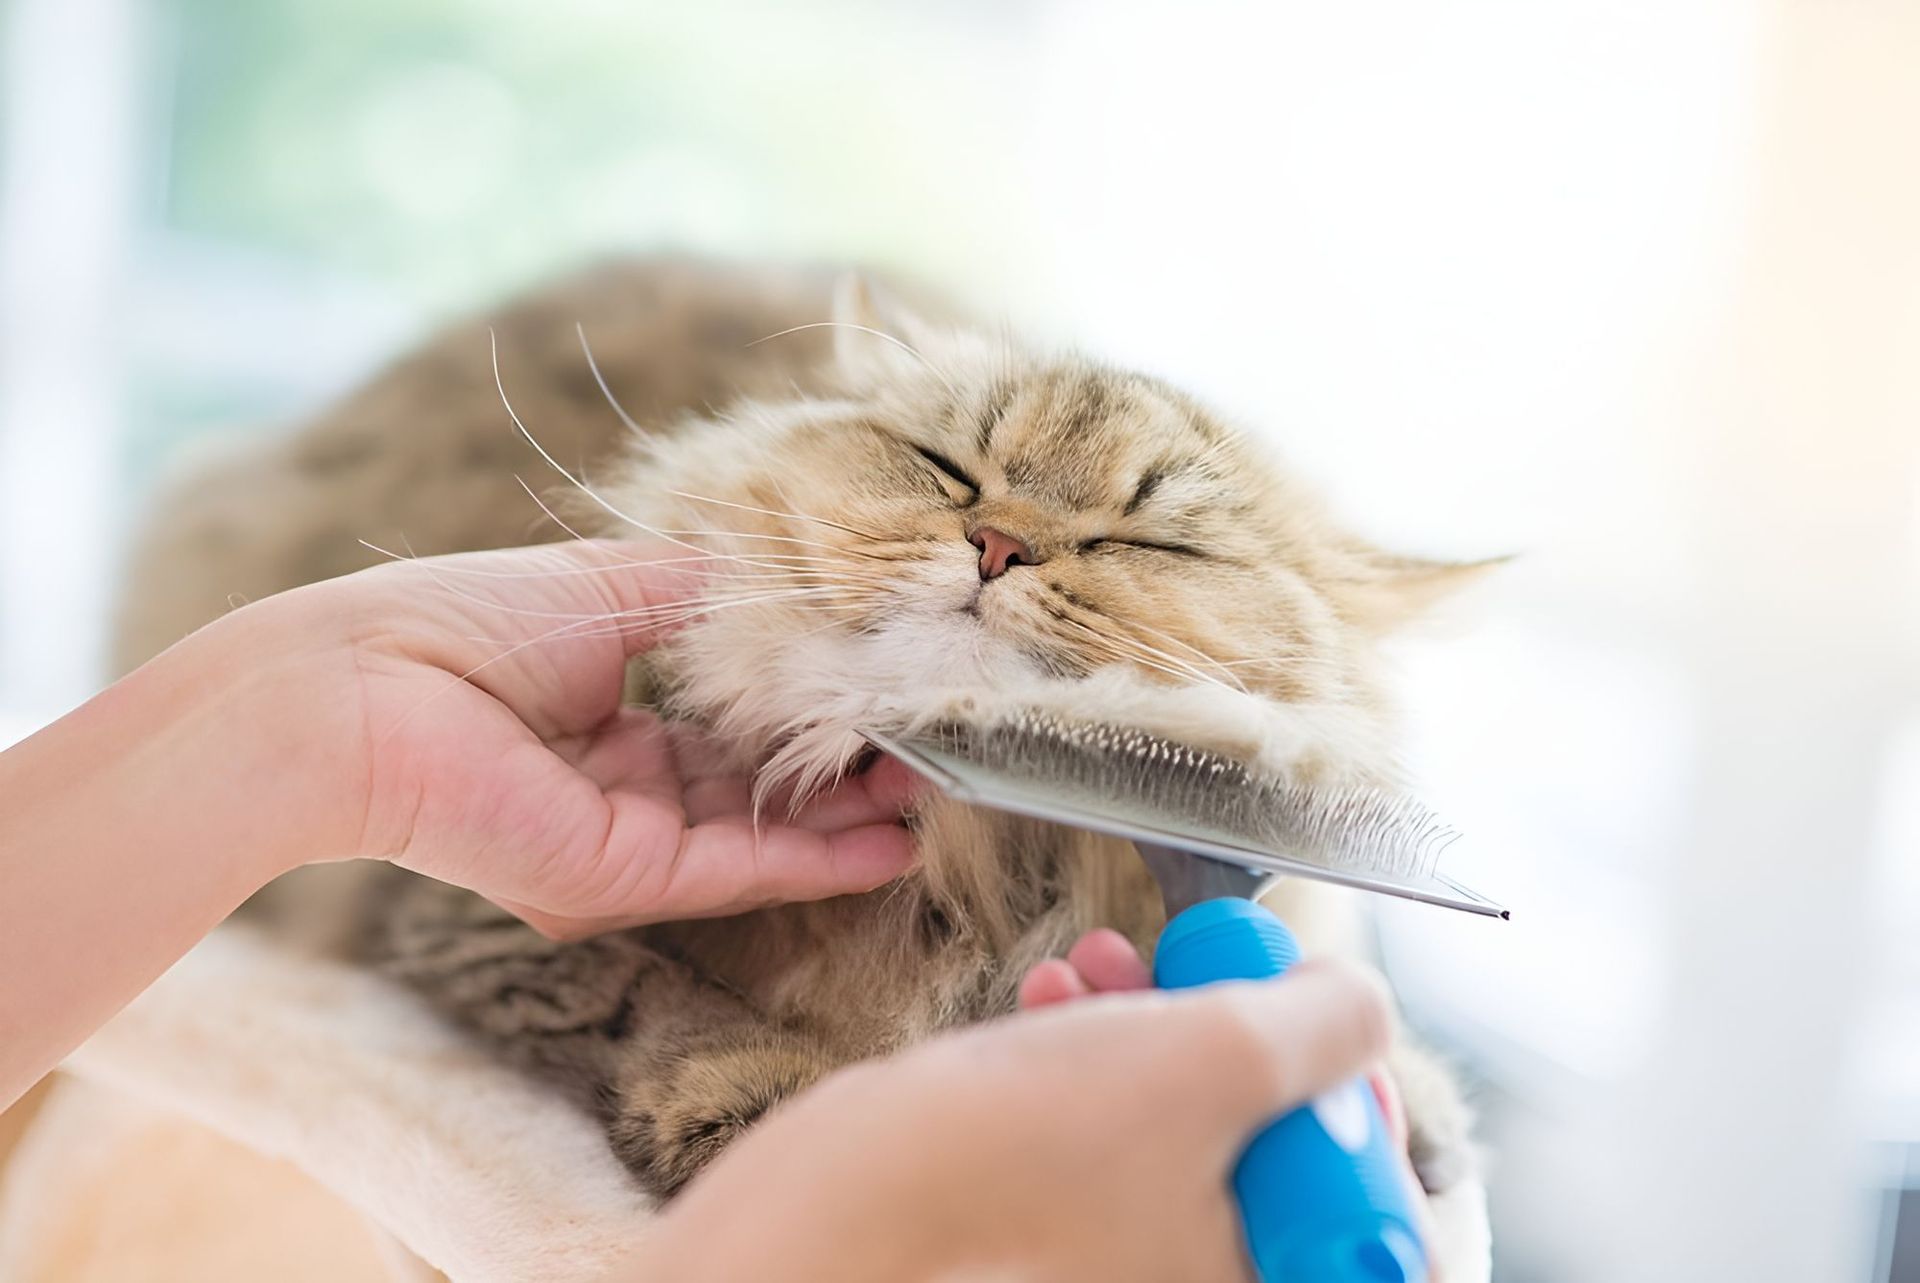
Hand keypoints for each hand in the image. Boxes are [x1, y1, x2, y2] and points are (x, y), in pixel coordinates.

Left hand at [206, 539, 917, 936]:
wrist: (364, 689)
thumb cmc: (467, 619)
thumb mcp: (617, 585)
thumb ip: (715, 597)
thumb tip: (808, 588)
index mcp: (608, 714)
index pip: (734, 722)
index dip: (812, 707)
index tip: (888, 685)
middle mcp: (624, 784)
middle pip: (760, 784)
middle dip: (847, 768)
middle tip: (936, 744)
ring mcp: (627, 837)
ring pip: (764, 832)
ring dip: (850, 816)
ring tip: (937, 788)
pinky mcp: (625, 877)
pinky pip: (741, 869)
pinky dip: (817, 859)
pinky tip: (888, 842)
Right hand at [1022, 929, 1443, 1278]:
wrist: (850, 1201)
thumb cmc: (1017, 1160)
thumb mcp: (1214, 1058)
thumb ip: (1323, 1023)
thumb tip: (1358, 1003)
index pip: (1381, 1223)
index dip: (1361, 1110)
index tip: (1320, 1033)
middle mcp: (1197, 1280)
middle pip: (1285, 1156)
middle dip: (1240, 1034)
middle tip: (1211, 968)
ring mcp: (1125, 1256)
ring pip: (1186, 1124)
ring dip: (1156, 1020)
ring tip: (1109, 959)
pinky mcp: (1058, 1223)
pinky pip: (1112, 1130)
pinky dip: (1094, 1052)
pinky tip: (1058, 993)